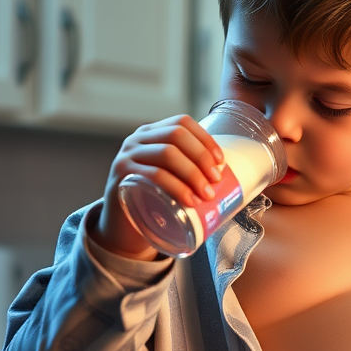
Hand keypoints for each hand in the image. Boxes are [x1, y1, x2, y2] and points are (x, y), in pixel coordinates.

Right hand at [93, 115, 225, 259]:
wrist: (123, 227)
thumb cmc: (154, 200)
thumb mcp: (170, 178)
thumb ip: (188, 169)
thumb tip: (229, 173)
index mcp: (152, 133)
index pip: (182, 123)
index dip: (205, 139)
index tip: (221, 162)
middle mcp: (138, 139)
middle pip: (176, 136)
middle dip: (202, 157)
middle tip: (216, 181)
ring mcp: (128, 156)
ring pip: (167, 153)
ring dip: (193, 173)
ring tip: (207, 194)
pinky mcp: (122, 177)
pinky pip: (153, 175)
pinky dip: (176, 187)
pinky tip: (189, 200)